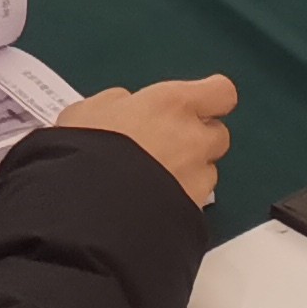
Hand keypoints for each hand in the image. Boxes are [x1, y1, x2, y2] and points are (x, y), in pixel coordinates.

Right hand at [59, 74, 238, 206]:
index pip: (221, 92)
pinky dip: (180, 203)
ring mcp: (196, 181)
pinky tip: (152, 208)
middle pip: (218, 134)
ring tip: (155, 184)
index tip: (193, 106)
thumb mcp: (87, 112)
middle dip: (199, 140)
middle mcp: (194, 139)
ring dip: (190, 174)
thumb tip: (128, 106)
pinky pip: (194, 204)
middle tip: (167, 147)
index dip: (211, 99)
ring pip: (208, 174)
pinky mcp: (192, 216)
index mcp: (172, 104)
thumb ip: (118, 103)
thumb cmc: (85, 153)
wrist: (88, 214)